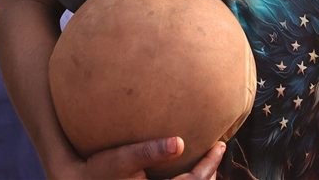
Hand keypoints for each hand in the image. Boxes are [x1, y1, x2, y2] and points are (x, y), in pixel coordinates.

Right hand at [58, 137, 224, 179]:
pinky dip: (186, 178)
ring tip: (207, 158)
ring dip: (199, 176)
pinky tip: (185, 166)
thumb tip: (179, 142)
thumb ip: (150, 151)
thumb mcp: (122, 158)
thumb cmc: (99, 169)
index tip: (219, 144)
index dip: (209, 164)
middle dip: (209, 171)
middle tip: (218, 148)